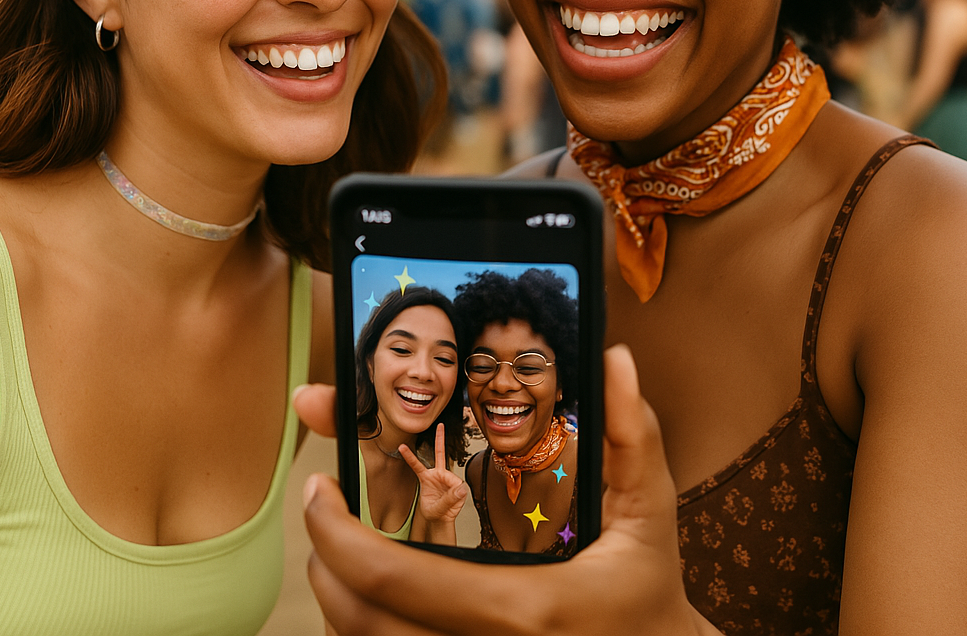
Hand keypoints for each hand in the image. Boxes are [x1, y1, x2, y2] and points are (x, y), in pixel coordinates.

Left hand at [300, 346, 710, 635]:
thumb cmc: (647, 589)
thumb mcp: (647, 508)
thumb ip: (629, 432)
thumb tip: (613, 356)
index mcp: (521, 608)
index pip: (397, 581)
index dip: (339, 537)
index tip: (319, 491)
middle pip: (364, 624)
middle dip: (325, 563)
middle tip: (321, 509)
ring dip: (339, 598)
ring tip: (338, 545)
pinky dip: (367, 628)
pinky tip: (375, 592)